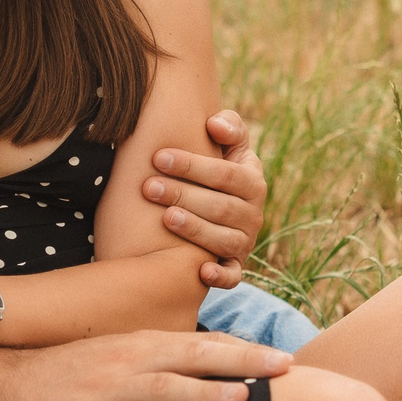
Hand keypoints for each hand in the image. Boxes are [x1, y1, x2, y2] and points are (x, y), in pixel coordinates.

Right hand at [0, 330, 292, 400]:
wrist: (6, 389)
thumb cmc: (68, 377)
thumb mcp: (115, 360)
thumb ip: (157, 364)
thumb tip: (205, 371)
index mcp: (138, 346)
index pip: (198, 343)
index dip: (241, 349)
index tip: (281, 357)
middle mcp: (128, 362)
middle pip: (192, 356)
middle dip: (240, 361)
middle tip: (283, 367)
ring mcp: (108, 391)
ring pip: (164, 388)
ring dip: (203, 393)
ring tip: (242, 399)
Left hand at [146, 108, 267, 287]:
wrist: (222, 204)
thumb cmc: (218, 168)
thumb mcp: (231, 144)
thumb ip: (229, 127)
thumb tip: (214, 124)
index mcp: (253, 181)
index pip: (225, 174)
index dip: (192, 165)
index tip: (158, 157)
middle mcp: (253, 214)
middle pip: (220, 207)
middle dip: (183, 195)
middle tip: (148, 187)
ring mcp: (244, 241)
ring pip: (223, 240)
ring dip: (195, 230)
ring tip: (166, 218)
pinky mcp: (235, 265)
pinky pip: (232, 276)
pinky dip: (220, 276)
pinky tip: (200, 270)